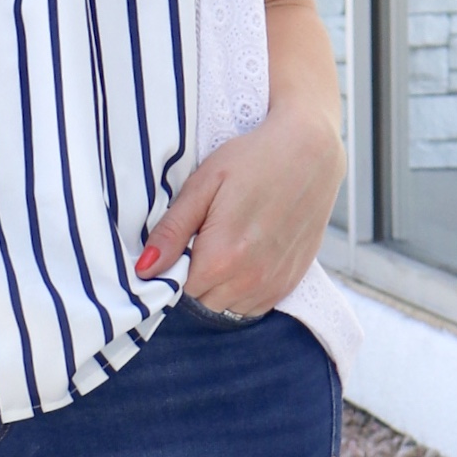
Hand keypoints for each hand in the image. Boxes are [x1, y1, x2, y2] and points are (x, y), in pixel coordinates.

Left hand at [135, 97, 343, 317]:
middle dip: (199, 274)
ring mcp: (273, 284)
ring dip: (223, 283)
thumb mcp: (203, 185)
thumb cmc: (254, 160)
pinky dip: (246, 287)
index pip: (179, 287)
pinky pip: (255, 305)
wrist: (311, 152)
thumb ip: (172, 231)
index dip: (178, 262)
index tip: (189, 236)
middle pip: (203, 299)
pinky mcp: (291, 282)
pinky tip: (250, 253)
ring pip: (228, 305)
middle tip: (211, 234)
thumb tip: (144, 269)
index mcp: (222, 257)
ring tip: (233, 241)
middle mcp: (249, 279)